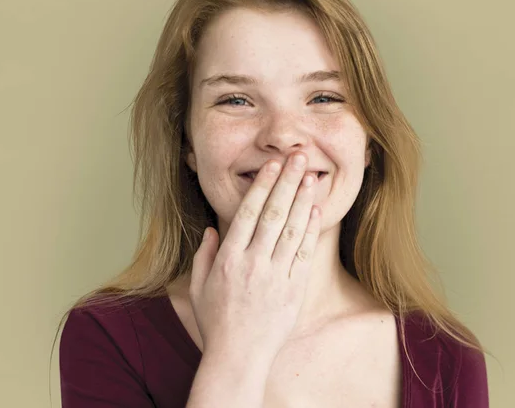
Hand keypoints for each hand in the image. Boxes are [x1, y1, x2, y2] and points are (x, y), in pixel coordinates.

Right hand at [189, 152, 321, 364]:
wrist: (238, 358)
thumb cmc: (216, 323)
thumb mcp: (198, 288)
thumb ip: (204, 255)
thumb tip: (212, 228)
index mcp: (229, 259)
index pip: (248, 213)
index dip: (262, 186)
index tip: (272, 165)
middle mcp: (253, 263)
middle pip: (273, 214)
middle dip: (287, 182)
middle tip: (299, 157)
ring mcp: (275, 276)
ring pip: (291, 229)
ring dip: (302, 200)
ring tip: (311, 176)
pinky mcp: (294, 290)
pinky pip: (304, 254)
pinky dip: (310, 230)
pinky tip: (316, 210)